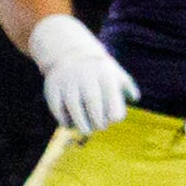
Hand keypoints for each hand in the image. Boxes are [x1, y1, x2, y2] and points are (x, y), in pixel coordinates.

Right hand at [31, 13, 137, 137]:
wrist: (70, 54)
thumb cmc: (100, 71)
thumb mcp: (116, 74)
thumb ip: (128, 88)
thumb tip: (133, 99)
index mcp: (104, 74)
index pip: (110, 94)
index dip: (113, 111)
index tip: (114, 120)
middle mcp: (85, 76)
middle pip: (92, 100)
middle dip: (97, 119)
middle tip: (100, 127)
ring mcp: (67, 82)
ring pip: (73, 104)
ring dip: (80, 122)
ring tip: (86, 130)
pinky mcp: (52, 88)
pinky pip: (57, 107)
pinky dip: (64, 119)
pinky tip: (71, 125)